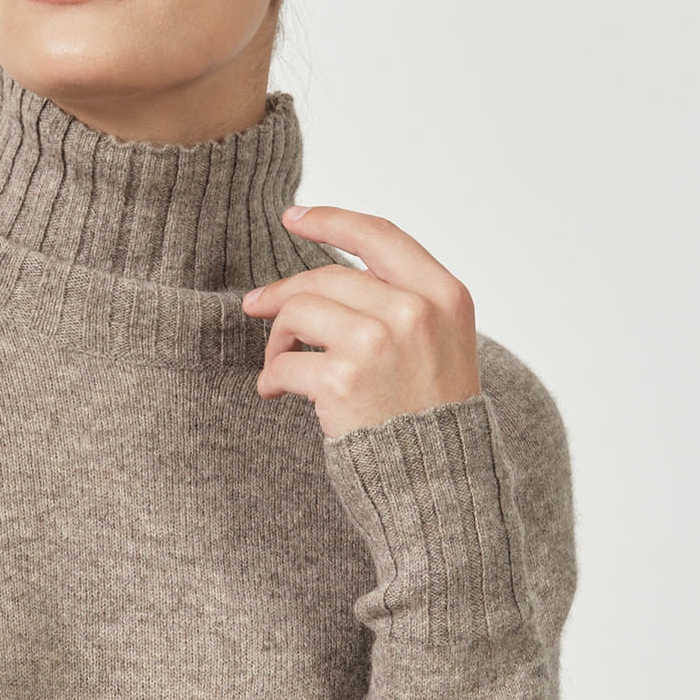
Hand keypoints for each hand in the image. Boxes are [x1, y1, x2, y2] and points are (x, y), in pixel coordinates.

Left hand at [241, 206, 481, 439]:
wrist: (441, 482)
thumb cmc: (433, 414)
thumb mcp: (442, 342)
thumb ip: (402, 301)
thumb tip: (325, 276)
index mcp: (444, 294)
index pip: (378, 236)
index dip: (330, 221)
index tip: (294, 217)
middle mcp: (414, 311)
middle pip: (324, 277)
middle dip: (283, 294)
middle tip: (255, 307)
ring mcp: (379, 343)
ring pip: (298, 312)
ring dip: (277, 339)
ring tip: (279, 365)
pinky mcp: (344, 380)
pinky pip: (285, 362)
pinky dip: (271, 378)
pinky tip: (275, 393)